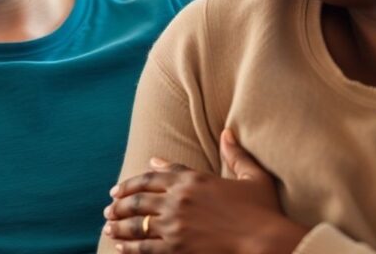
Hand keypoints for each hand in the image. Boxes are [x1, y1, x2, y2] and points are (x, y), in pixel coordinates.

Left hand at [102, 129, 308, 253]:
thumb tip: (227, 132)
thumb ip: (235, 154)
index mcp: (192, 180)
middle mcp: (178, 200)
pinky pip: (145, 248)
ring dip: (119, 225)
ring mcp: (175, 225)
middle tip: (108, 209)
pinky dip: (130, 247)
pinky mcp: (177, 249)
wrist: (267, 241)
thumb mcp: (252, 176)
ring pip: (136, 224)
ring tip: (109, 227)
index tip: (117, 190)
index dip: (130, 184)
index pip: (150, 177)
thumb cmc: (264, 211)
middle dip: (119, 205)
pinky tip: (120, 247)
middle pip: (137, 199)